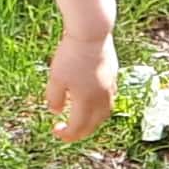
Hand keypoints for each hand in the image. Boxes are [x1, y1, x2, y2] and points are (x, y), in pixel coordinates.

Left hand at [47, 21, 118, 138]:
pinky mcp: (113, 77)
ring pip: (104, 114)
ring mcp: (109, 88)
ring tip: (82, 118)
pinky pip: (108, 99)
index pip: (77, 128)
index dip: (66, 134)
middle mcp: (101, 99)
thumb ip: (54, 98)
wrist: (91, 34)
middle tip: (69, 131)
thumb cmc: (71, 55)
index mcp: (86, 102)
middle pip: (93, 124)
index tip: (56, 131)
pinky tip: (92, 100)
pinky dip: (99, 107)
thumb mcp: (55, 78)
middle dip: (80, 132)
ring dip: (92, 121)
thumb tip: (55, 111)